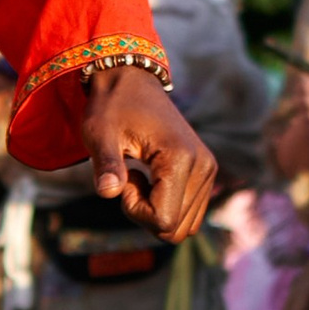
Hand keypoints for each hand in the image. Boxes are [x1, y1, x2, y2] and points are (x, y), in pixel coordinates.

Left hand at [84, 67, 214, 240]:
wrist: (130, 81)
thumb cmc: (111, 107)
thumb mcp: (100, 135)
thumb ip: (106, 164)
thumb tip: (107, 192)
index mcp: (180, 158)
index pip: (163, 220)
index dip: (134, 210)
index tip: (124, 179)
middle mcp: (203, 166)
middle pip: (175, 229)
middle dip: (145, 214)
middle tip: (129, 179)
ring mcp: (208, 169)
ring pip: (184, 225)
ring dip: (156, 211)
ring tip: (141, 177)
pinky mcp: (206, 171)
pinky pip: (189, 213)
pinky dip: (167, 206)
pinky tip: (151, 179)